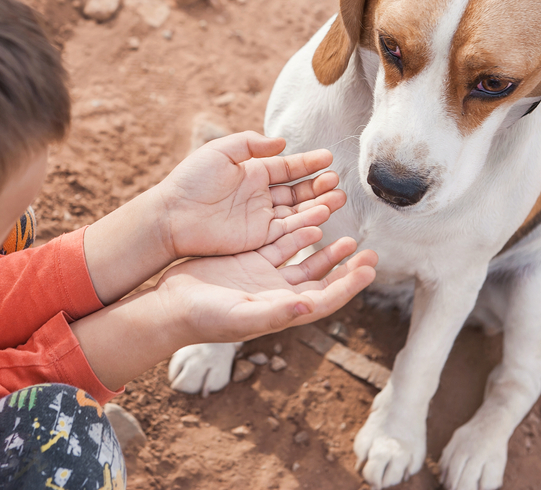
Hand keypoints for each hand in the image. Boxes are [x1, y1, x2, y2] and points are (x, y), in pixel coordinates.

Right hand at [72, 225, 376, 390]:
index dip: (349, 286)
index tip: (370, 269)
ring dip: (325, 249)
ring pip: (303, 260)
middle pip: (321, 280)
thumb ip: (276, 312)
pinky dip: (297, 235)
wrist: (171, 305)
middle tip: (370, 253)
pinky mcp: (249, 261)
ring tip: (348, 237)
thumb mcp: (241, 315)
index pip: (325, 299)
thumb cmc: (205, 318)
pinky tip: (312, 222)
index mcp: (281, 311)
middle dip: (346, 268)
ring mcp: (264, 278)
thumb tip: (309, 307)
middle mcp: (278, 295)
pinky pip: (280, 244)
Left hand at [156, 131, 344, 259]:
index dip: (308, 163)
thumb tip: (281, 142)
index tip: (329, 157)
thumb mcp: (220, 151)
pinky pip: (288, 230)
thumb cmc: (191, 180)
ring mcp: (260, 217)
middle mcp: (260, 195)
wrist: (172, 216)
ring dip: (318, 204)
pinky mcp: (258, 237)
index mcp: (252, 172)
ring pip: (297, 211)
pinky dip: (306, 223)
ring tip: (338, 198)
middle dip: (318, 185)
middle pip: (297, 191)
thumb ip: (250, 144)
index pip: (288, 167)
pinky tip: (322, 214)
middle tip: (337, 180)